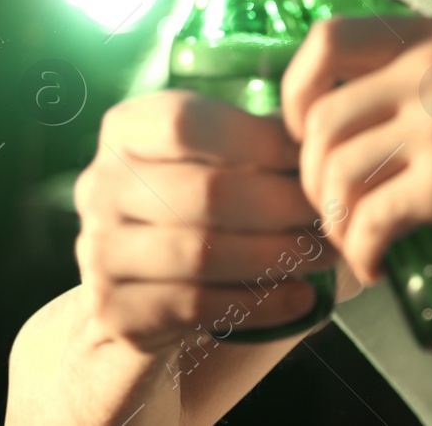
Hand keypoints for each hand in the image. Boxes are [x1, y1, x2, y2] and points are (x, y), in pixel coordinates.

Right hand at [72, 91, 355, 354]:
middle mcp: (100, 185)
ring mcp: (97, 250)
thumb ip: (264, 139)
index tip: (313, 157)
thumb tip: (321, 136)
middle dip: (284, 205)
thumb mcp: (223, 155)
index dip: (258, 140)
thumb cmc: (204, 198)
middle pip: (204, 193)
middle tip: (334, 215)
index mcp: (125, 130)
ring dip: (278, 255)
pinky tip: (301, 296)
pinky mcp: (113, 309)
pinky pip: (197, 307)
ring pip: (202, 254)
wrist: (146, 283)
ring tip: (326, 255)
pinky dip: (261, 302)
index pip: (186, 124)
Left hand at [283, 16, 431, 282]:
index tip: (304, 132)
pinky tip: (377, 267)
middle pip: (320, 122)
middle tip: (336, 208)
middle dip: (312, 177)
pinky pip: (369, 221)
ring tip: (357, 241)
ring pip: (336, 175)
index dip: (295, 92)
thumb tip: (368, 92)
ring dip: (332, 220)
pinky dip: (361, 252)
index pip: (326, 40)